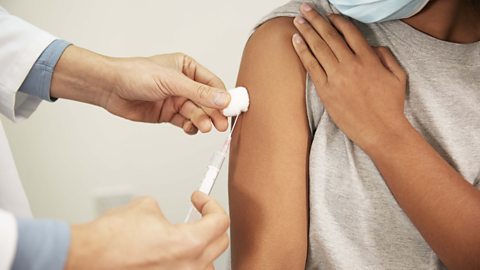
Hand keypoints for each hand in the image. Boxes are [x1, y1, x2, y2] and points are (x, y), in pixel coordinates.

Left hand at [52, 47, 230, 134]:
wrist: (110, 88)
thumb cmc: (136, 74)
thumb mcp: (171, 82)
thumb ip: (198, 93)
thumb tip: (223, 99)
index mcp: (187, 68)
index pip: (212, 84)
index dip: (222, 97)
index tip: (230, 109)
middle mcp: (183, 84)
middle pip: (207, 101)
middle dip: (214, 113)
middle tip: (220, 125)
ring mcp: (175, 100)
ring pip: (196, 113)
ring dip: (202, 121)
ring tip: (203, 127)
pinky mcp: (167, 114)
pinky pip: (185, 122)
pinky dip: (190, 127)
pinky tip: (190, 129)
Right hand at [66, 192, 229, 269]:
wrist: (89, 256)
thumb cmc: (112, 237)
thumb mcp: (146, 207)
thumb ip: (166, 212)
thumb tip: (166, 218)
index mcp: (188, 244)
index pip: (220, 222)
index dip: (211, 205)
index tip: (199, 199)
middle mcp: (188, 267)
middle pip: (220, 243)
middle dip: (211, 224)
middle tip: (199, 213)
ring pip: (206, 263)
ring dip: (201, 247)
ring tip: (187, 236)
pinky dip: (184, 262)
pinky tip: (171, 253)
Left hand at [292, 4, 409, 151]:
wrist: (381, 131)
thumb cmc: (390, 105)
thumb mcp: (398, 76)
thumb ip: (385, 56)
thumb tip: (371, 45)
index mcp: (369, 59)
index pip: (350, 32)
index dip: (338, 21)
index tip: (329, 15)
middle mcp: (351, 65)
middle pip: (330, 36)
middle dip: (316, 19)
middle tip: (305, 8)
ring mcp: (337, 78)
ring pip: (318, 48)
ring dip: (306, 31)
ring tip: (297, 20)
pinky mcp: (326, 91)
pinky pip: (311, 66)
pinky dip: (303, 52)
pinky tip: (296, 41)